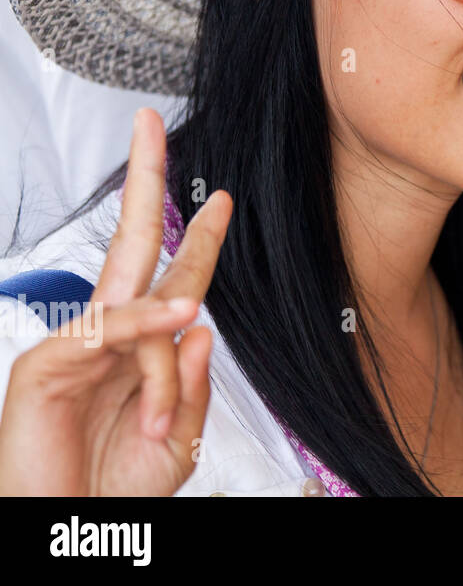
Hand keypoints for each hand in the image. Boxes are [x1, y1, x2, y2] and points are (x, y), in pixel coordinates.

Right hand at [0, 108, 231, 495]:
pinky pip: (107, 332)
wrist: (70, 532)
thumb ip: (194, 385)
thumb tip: (200, 327)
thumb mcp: (180, 439)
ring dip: (161, 365)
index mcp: (143, 344)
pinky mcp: (44, 365)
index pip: (175, 275)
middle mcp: (110, 332)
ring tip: (156, 424)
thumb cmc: (116, 486)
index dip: (199, 236)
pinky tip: (177, 317)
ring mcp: (75, 344)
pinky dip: (144, 328)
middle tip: (150, 126)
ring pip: (137, 305)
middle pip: (132, 241)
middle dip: (143, 179)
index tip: (222, 197)